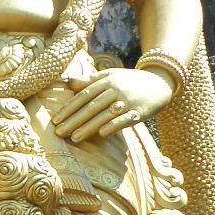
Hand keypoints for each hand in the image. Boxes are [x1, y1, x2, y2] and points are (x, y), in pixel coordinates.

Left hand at [51, 67, 172, 143]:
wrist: (159, 83)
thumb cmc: (129, 81)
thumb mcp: (110, 76)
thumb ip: (89, 80)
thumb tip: (68, 82)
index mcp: (106, 81)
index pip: (83, 96)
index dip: (68, 108)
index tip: (55, 120)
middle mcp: (116, 90)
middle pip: (91, 107)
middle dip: (73, 120)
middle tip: (58, 132)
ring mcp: (128, 101)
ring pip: (105, 115)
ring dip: (89, 127)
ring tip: (74, 138)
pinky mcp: (139, 111)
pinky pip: (125, 119)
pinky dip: (114, 126)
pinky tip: (101, 134)